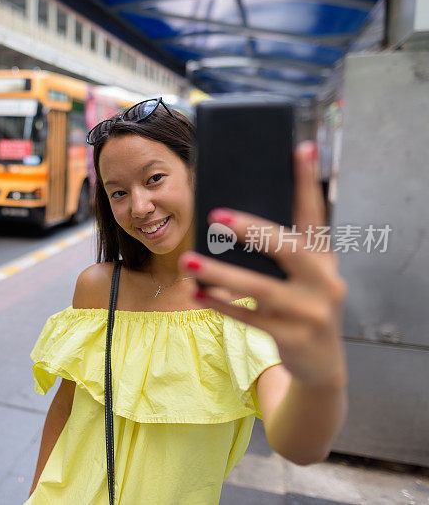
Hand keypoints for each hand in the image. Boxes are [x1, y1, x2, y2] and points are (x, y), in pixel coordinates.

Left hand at [179, 141, 347, 388]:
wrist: (322, 365)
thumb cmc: (300, 307)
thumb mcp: (300, 278)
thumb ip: (277, 254)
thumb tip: (226, 223)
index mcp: (324, 258)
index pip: (316, 215)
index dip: (307, 182)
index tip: (298, 149)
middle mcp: (324, 281)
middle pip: (287, 248)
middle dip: (251, 230)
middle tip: (215, 216)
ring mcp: (311, 311)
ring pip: (259, 287)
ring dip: (220, 273)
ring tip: (188, 261)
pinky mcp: (293, 336)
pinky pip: (248, 316)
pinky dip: (220, 303)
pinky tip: (197, 292)